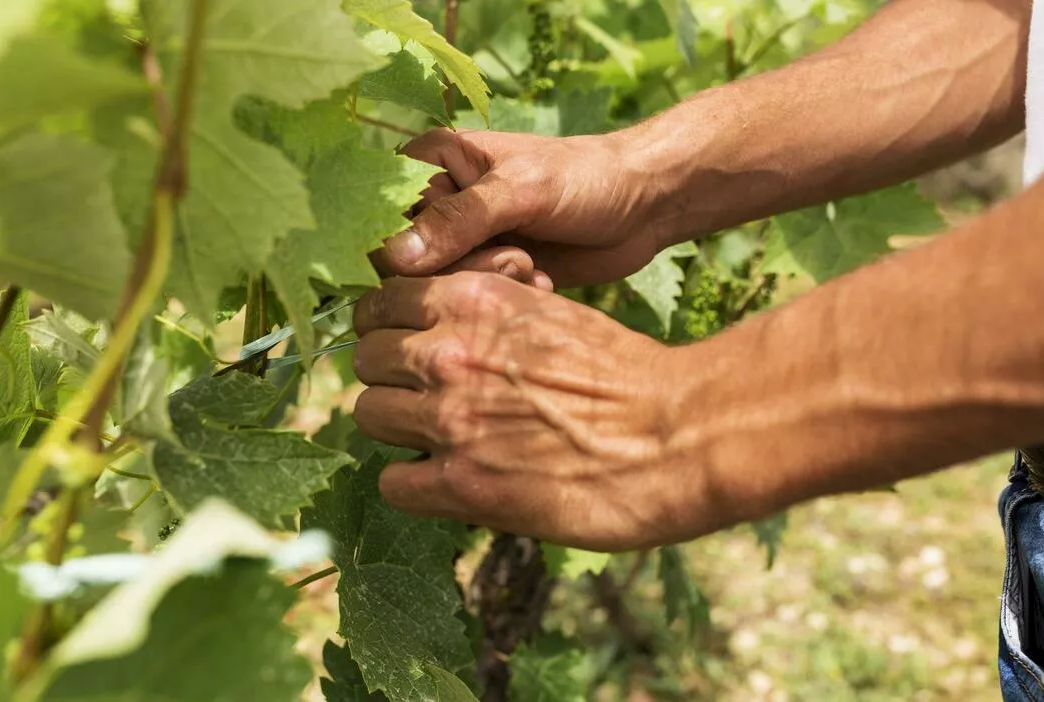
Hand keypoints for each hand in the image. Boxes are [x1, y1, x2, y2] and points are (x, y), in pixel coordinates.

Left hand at [350, 271, 723, 550]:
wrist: (678, 432)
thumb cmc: (629, 373)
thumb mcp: (554, 313)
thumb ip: (494, 311)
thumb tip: (456, 323)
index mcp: (474, 300)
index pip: (381, 299)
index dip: (391, 324)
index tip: (407, 344)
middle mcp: (449, 353)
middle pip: (365, 358)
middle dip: (390, 376)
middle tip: (425, 396)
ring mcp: (450, 419)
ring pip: (368, 415)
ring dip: (400, 428)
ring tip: (442, 439)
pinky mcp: (462, 484)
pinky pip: (393, 482)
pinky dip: (414, 485)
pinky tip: (450, 482)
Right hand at [376, 129, 660, 287]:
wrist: (643, 206)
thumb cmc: (585, 178)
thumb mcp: (522, 191)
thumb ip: (458, 221)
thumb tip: (394, 257)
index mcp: (429, 163)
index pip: (380, 216)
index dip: (406, 247)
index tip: (450, 255)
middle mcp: (434, 203)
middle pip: (404, 261)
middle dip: (459, 269)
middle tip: (514, 256)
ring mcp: (460, 242)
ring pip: (437, 288)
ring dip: (486, 284)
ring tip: (532, 265)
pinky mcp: (485, 274)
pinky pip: (469, 302)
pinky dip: (503, 297)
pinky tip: (541, 282)